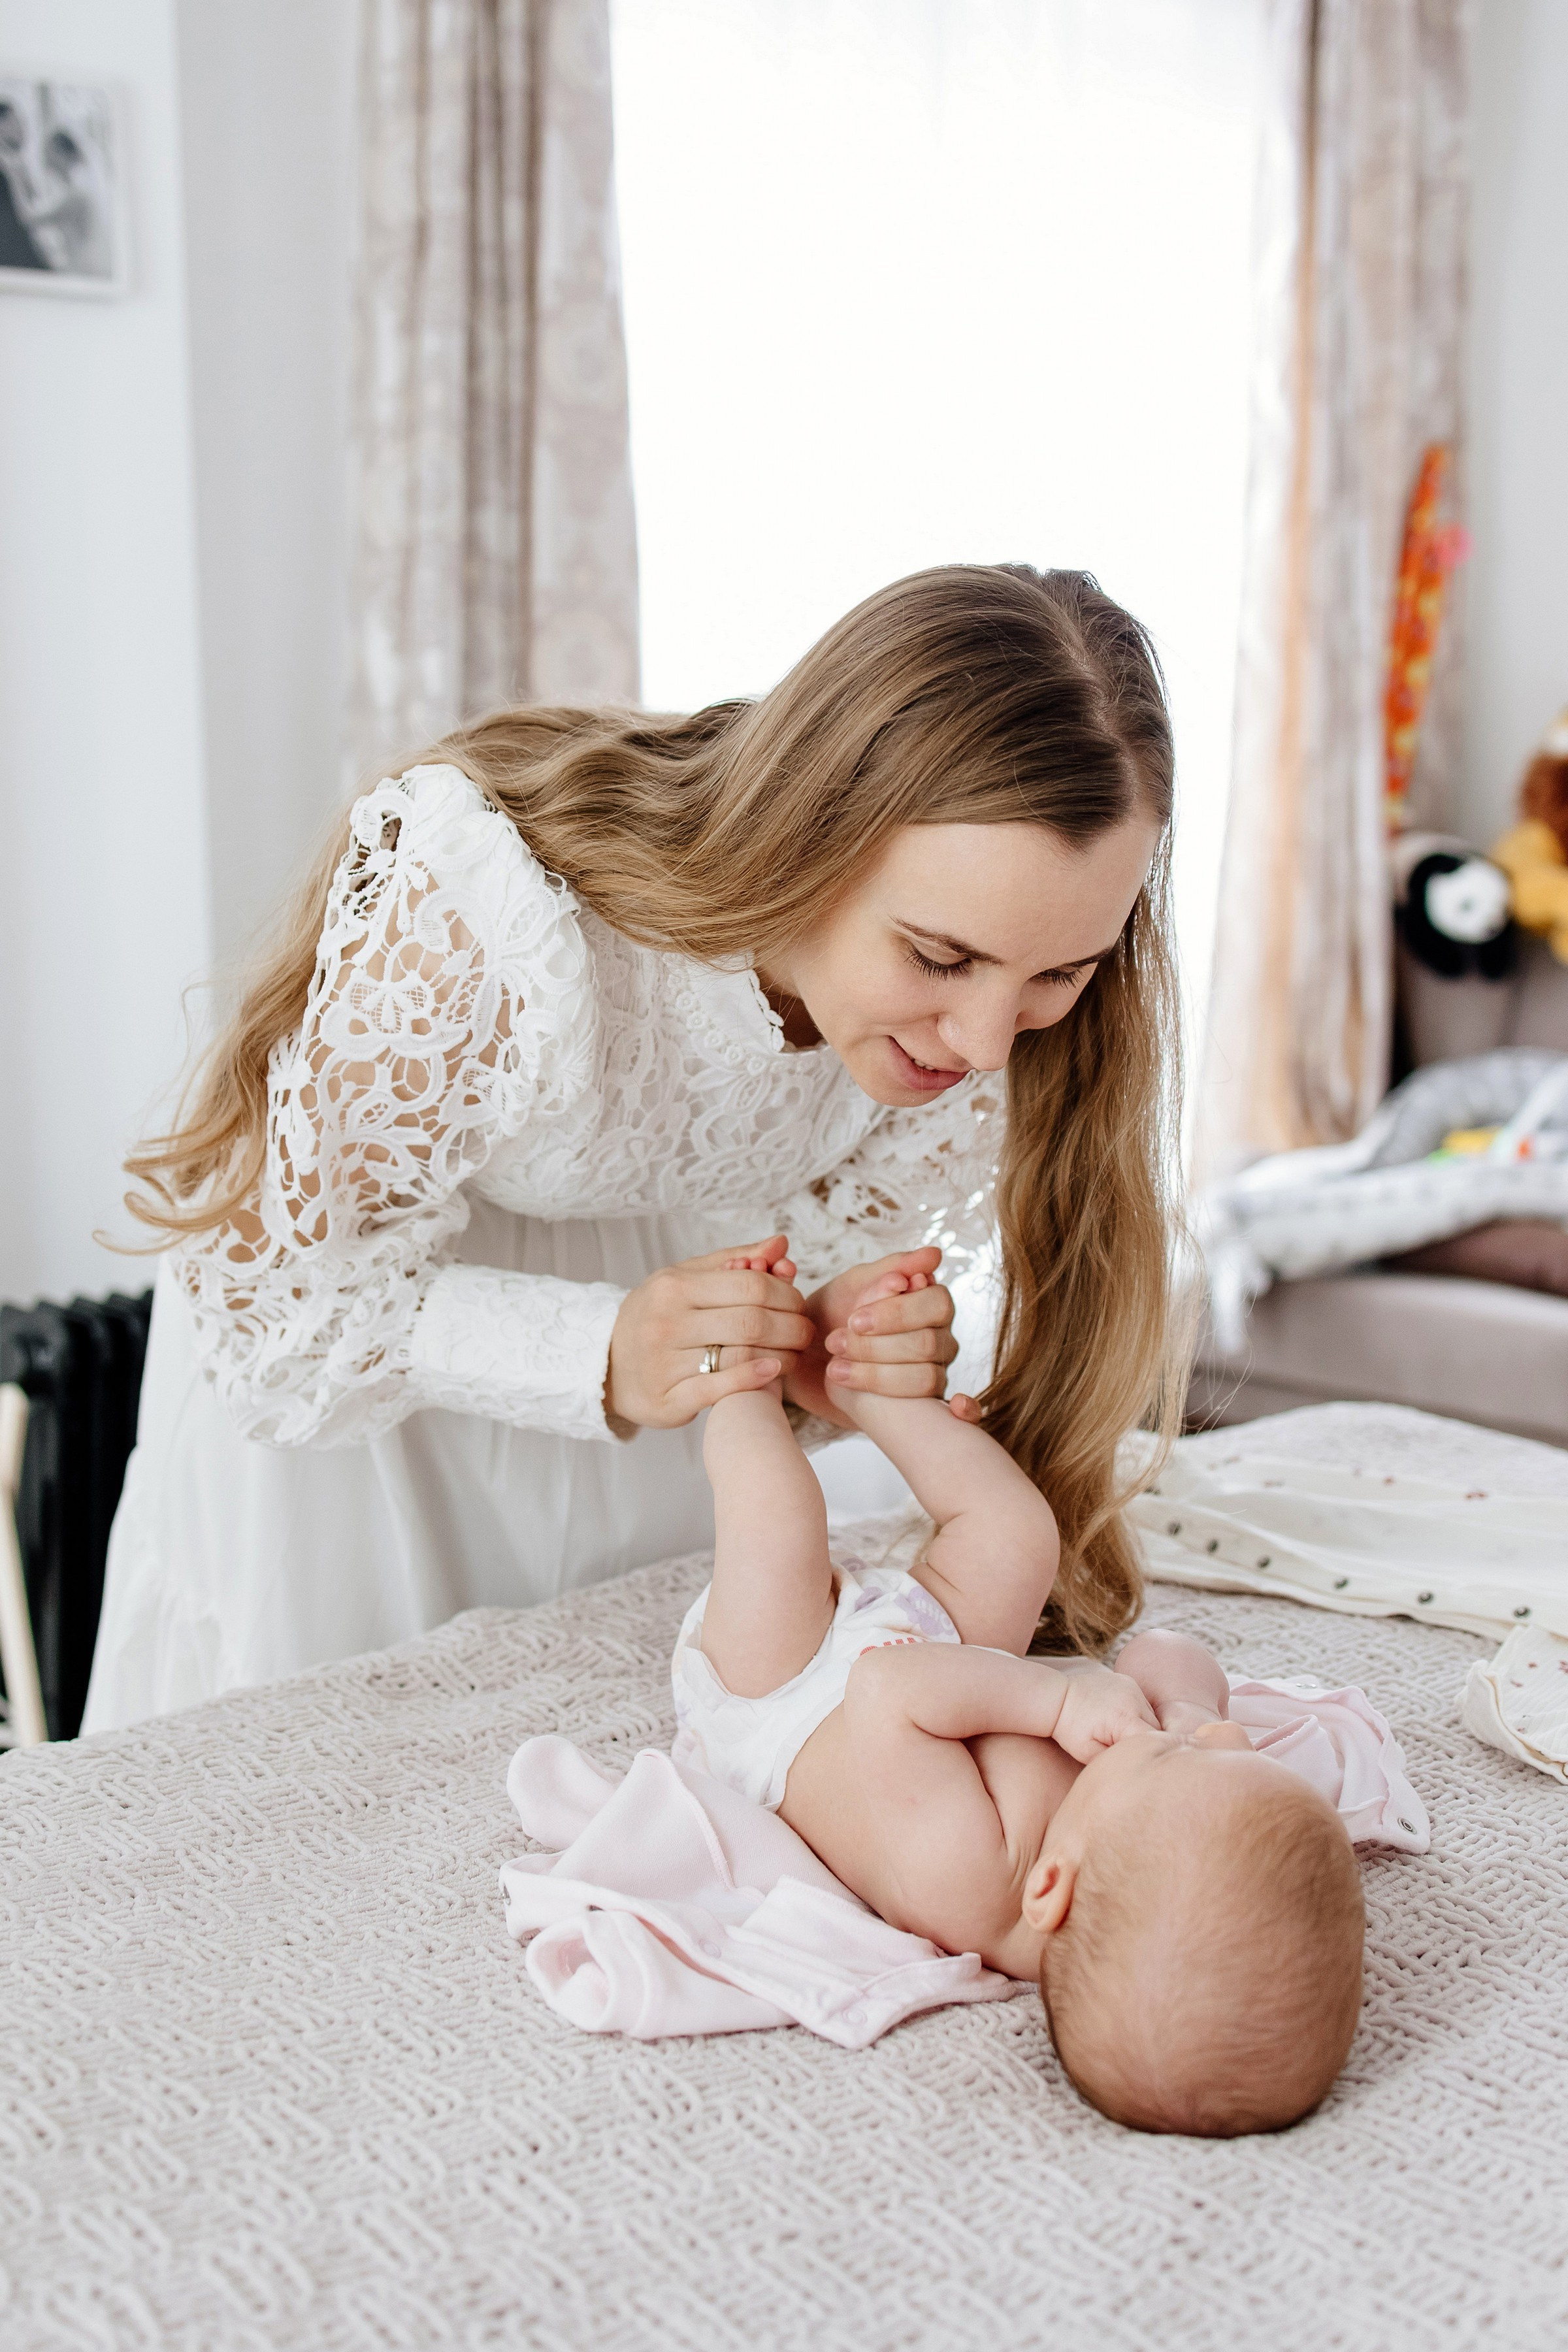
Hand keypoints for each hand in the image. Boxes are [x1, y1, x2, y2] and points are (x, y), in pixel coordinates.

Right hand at [607, 1235, 815, 1428]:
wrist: (606, 1365)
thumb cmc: (658, 1316)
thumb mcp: (687, 1279)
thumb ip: (736, 1261)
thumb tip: (781, 1244)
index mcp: (674, 1286)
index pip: (751, 1285)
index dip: (786, 1294)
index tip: (797, 1303)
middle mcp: (666, 1322)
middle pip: (752, 1321)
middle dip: (792, 1326)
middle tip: (805, 1332)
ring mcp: (665, 1363)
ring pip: (741, 1355)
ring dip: (782, 1355)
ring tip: (793, 1352)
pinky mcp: (668, 1400)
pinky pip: (721, 1388)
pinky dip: (754, 1378)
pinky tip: (772, 1370)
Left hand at [785, 1248, 964, 1424]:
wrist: (804, 1357)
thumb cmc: (833, 1314)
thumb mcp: (853, 1284)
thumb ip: (890, 1269)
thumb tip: (934, 1255)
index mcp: (930, 1304)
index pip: (936, 1304)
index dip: (896, 1313)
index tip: (853, 1320)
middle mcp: (941, 1338)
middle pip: (928, 1343)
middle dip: (876, 1346)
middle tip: (836, 1344)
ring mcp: (936, 1373)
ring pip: (925, 1378)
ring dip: (877, 1376)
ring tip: (836, 1370)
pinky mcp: (923, 1407)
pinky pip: (960, 1414)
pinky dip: (966, 1411)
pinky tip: (957, 1409)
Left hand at [1051, 1671, 1159, 1763]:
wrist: (1057, 1698)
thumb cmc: (1070, 1730)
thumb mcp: (1089, 1754)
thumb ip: (1116, 1761)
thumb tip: (1137, 1767)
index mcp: (1124, 1718)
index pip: (1153, 1742)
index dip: (1149, 1755)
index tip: (1138, 1764)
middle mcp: (1133, 1699)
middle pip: (1156, 1730)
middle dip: (1146, 1743)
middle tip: (1129, 1753)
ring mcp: (1132, 1687)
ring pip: (1153, 1717)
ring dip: (1144, 1729)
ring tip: (1121, 1737)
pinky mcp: (1129, 1682)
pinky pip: (1144, 1705)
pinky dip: (1139, 1716)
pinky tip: (1121, 1722)